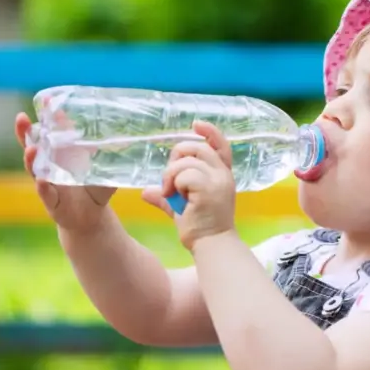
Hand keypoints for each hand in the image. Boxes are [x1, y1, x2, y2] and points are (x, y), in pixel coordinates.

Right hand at [15, 112, 115, 231]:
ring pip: (34, 168)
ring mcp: (48, 182)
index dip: (48, 117)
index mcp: (61, 154)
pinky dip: (43, 186)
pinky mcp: (51, 201)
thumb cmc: (95, 189)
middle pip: (32, 145)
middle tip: (22, 118)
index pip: (51, 131)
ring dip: (30, 158)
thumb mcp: (102, 168)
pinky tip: (41, 180)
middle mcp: (49, 165)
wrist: (90, 217)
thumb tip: (130, 137)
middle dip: (25, 132)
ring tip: (31, 148)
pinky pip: (45, 193)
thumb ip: (110, 153)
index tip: (46, 100)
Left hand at [147, 121, 235, 249]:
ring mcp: (218, 180)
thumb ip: (168, 195)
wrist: (211, 245)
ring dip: (171, 174)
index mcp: (222, 174)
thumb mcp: (181, 206)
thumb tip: (146, 192)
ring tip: (170, 192)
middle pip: (197, 147)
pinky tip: (173, 196)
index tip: (196, 124)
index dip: (210, 131)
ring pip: (186, 160)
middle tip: (170, 178)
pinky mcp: (209, 189)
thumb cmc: (200, 227)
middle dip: (177, 156)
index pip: (221, 145)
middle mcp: (223, 174)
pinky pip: (184, 174)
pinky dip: (174, 183)